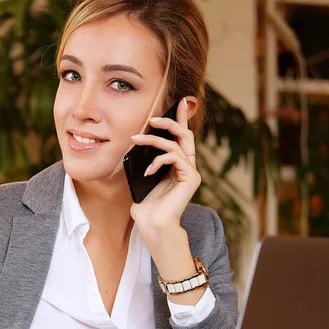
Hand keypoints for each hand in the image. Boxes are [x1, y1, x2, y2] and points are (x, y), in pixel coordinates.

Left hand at [129, 97, 200, 239]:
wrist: (153, 226)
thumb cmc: (146, 207)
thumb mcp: (142, 178)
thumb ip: (146, 161)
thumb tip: (138, 144)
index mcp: (177, 166)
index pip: (180, 138)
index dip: (180, 119)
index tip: (178, 102)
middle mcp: (187, 167)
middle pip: (185, 135)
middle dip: (170, 122)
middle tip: (153, 118)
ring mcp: (191, 172)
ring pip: (177, 144)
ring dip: (154, 139)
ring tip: (137, 139)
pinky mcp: (191, 178)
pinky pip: (175, 158)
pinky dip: (158, 160)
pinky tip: (147, 171)